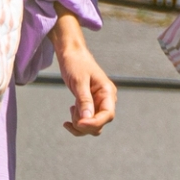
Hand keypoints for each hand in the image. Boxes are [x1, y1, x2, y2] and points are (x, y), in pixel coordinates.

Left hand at [52, 15, 117, 136]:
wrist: (71, 54)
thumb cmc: (76, 64)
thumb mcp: (79, 82)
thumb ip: (84, 100)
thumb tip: (87, 120)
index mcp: (108, 92)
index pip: (107, 115)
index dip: (94, 123)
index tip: (79, 123)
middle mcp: (106, 99)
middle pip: (100, 123)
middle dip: (85, 123)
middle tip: (71, 111)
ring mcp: (98, 103)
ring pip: (93, 125)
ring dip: (80, 123)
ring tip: (71, 109)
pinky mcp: (90, 104)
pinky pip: (86, 120)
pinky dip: (77, 121)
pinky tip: (71, 111)